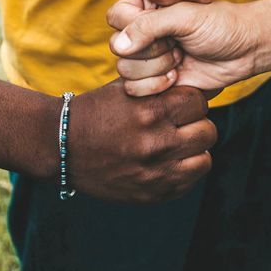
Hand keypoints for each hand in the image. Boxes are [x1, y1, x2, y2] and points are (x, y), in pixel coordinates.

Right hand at [68, 80, 215, 201]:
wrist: (63, 147)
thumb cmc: (96, 111)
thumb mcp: (126, 87)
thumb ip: (160, 82)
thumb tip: (196, 77)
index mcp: (151, 111)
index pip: (199, 101)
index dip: (192, 100)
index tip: (181, 102)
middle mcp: (157, 143)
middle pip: (207, 131)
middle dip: (196, 124)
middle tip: (181, 123)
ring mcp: (156, 172)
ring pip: (204, 159)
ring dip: (194, 150)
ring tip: (177, 144)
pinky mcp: (153, 193)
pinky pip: (189, 182)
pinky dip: (184, 171)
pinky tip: (167, 161)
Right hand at [107, 0, 264, 96]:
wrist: (245, 50)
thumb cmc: (220, 25)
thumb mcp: (185, 17)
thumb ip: (149, 26)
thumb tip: (119, 46)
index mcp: (145, 6)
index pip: (115, 17)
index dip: (137, 28)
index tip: (168, 27)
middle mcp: (142, 31)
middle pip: (119, 48)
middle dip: (152, 51)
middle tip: (179, 45)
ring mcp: (147, 57)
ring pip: (125, 70)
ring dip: (156, 69)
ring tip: (180, 59)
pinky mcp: (154, 80)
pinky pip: (134, 88)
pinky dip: (155, 86)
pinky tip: (177, 76)